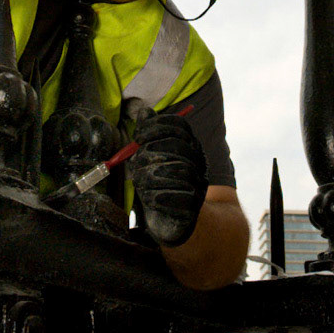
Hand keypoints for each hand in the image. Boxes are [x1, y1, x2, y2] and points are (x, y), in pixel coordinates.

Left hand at [129, 113, 207, 246]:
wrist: (168, 221)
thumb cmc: (155, 183)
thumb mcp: (148, 157)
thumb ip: (147, 135)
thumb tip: (144, 111)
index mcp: (189, 144)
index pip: (180, 126)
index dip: (157, 126)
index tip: (137, 136)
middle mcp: (198, 161)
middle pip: (180, 146)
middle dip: (152, 152)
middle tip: (134, 162)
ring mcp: (199, 184)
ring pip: (180, 171)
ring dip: (152, 175)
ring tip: (138, 181)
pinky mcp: (195, 207)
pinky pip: (181, 197)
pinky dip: (160, 196)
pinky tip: (148, 198)